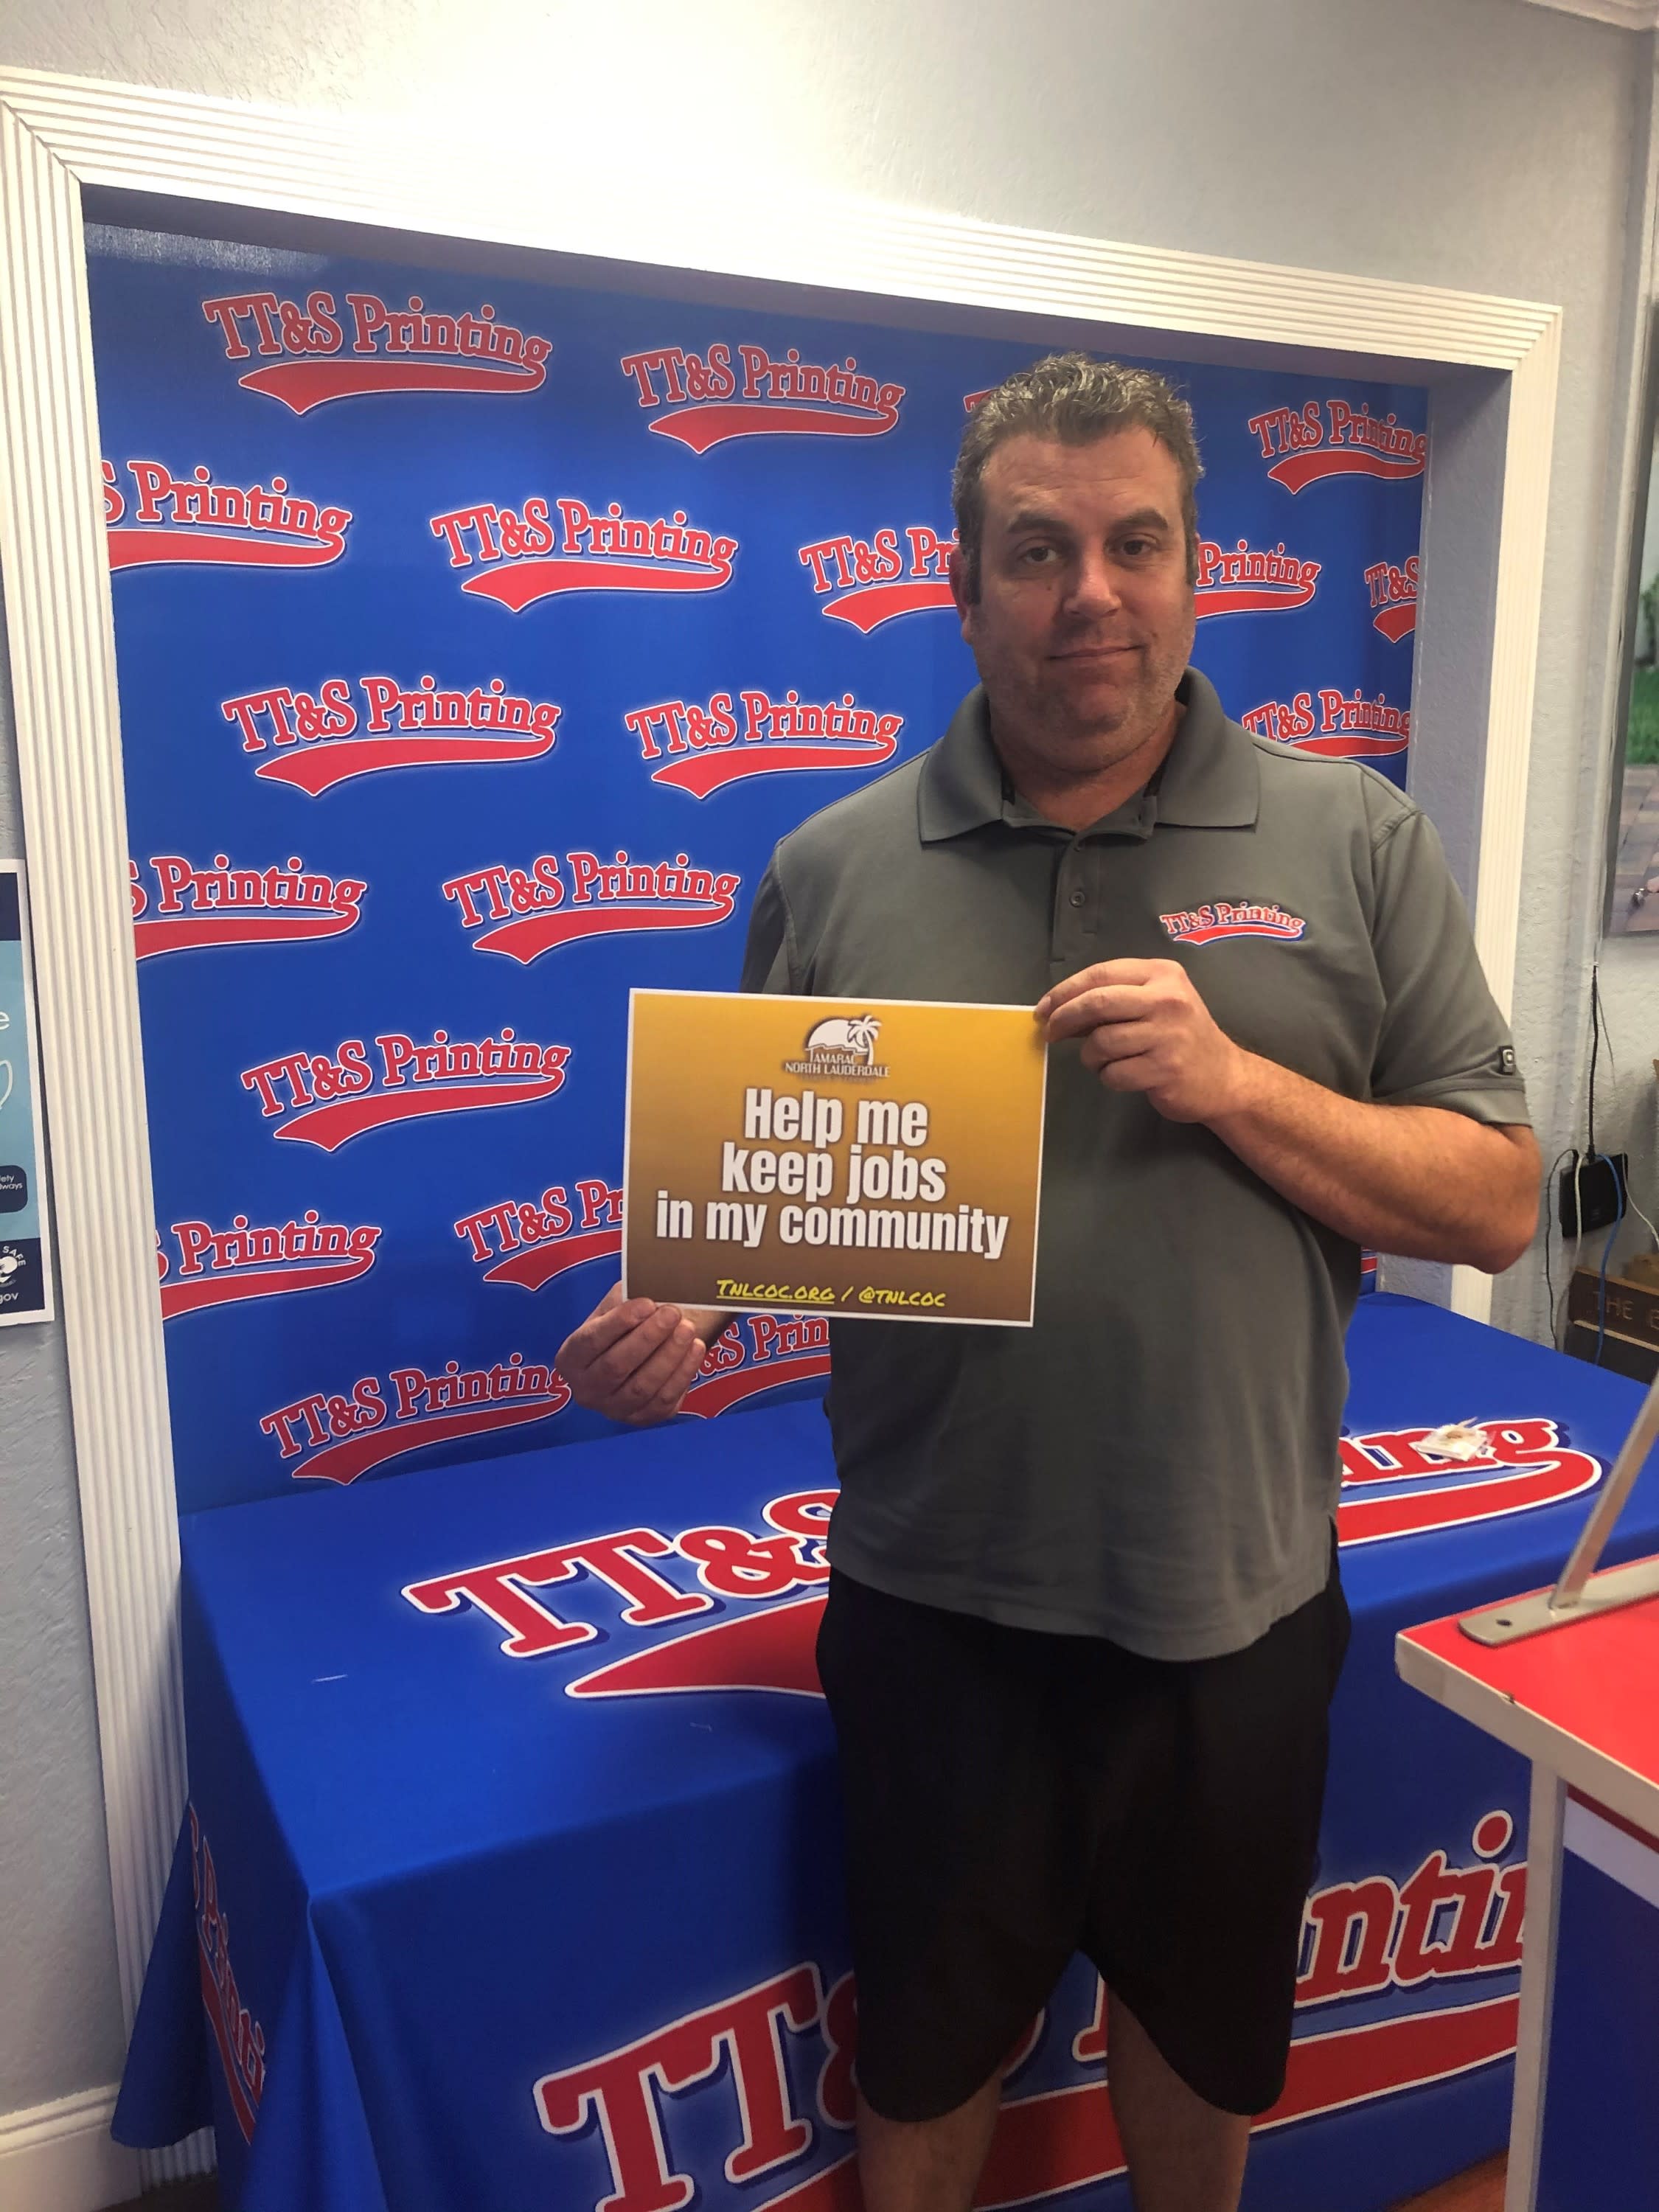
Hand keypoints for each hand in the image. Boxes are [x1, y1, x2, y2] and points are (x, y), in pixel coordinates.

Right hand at [556, 1282, 707, 1424]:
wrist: (636, 1349)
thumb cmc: (623, 1323)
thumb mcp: (616, 1304)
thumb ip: (627, 1300)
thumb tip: (654, 1293)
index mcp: (571, 1358)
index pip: (591, 1341)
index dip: (620, 1322)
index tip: (647, 1303)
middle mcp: (586, 1389)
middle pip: (616, 1366)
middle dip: (648, 1338)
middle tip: (673, 1313)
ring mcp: (614, 1408)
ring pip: (642, 1387)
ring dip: (669, 1356)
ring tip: (687, 1329)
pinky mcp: (642, 1418)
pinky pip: (664, 1401)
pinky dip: (683, 1374)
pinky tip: (695, 1349)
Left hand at [1037, 959, 1247, 1122]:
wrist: (1224, 1077)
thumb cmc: (1181, 1036)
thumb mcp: (1155, 1003)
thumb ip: (1114, 999)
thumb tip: (1058, 1009)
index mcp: (1162, 974)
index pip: (1101, 974)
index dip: (1065, 991)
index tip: (1044, 1009)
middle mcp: (1168, 1000)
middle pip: (1097, 1002)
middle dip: (1065, 1018)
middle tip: (1051, 1033)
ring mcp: (1169, 1035)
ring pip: (1102, 1041)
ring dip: (1090, 1056)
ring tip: (1102, 1060)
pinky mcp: (1165, 1069)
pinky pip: (1114, 1073)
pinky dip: (1108, 1076)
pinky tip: (1124, 1074)